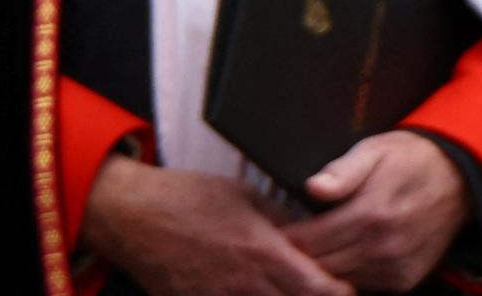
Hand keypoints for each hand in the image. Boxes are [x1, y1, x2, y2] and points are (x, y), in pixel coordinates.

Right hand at [81, 155, 355, 295]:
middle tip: (328, 287)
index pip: (321, 290)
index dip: (341, 291)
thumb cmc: (189, 198)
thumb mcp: (246, 196)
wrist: (132, 217)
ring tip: (292, 287)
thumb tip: (313, 228)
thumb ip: (284, 218)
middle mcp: (246, 288)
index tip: (349, 284)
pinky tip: (258, 291)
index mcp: (264, 254)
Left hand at [286, 131, 470, 291]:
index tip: (276, 229)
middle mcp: (384, 246)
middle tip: (288, 242)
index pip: (310, 241)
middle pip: (321, 265)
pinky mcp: (405, 278)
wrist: (459, 178)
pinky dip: (350, 273)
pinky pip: (364, 284)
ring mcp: (396, 266)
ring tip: (315, 247)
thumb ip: (343, 170)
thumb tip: (313, 187)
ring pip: (340, 279)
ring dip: (325, 266)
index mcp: (371, 213)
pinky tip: (345, 254)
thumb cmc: (410, 159)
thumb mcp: (376, 149)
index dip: (288, 237)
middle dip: (301, 255)